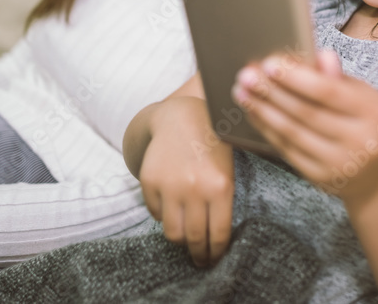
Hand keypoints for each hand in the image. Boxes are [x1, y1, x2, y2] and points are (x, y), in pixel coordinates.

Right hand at [138, 96, 233, 267]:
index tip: (215, 260)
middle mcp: (194, 188)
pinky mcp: (150, 181)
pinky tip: (172, 210)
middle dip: (199, 255)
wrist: (182, 116)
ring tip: (186, 239)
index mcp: (220, 187)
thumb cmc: (212, 146)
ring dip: (180, 240)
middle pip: (195, 239)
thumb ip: (223, 204)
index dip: (217, 253)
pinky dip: (163, 216)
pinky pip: (155, 213)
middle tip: (200, 260)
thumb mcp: (227, 171)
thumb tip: (217, 242)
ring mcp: (170, 185)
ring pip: (173, 232)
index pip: (218, 235)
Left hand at [232, 50, 377, 203]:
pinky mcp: (321, 177)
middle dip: (271, 92)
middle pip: (305, 112)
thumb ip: (339, 78)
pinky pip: (287, 149)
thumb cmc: (368, 124)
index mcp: (374, 112)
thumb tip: (320, 54)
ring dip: (263, 110)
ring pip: (292, 132)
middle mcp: (360, 141)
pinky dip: (267, 129)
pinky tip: (255, 113)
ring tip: (242, 91)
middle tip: (246, 75)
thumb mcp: (365, 97)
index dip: (296, 78)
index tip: (270, 63)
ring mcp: (339, 163)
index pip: (328, 92)